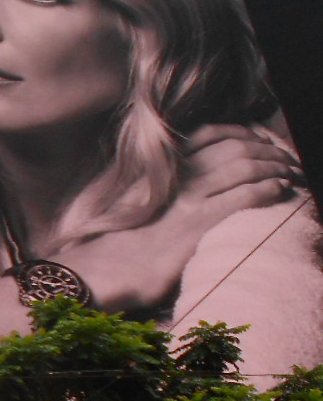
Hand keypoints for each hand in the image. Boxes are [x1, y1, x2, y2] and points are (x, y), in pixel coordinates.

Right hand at [56, 121, 299, 312]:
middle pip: (236, 147)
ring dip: (276, 167)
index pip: (210, 133)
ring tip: (290, 174)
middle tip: (287, 160)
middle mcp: (177, 174)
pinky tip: (279, 190)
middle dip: (269, 150)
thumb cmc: (124, 241)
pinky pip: (246, 194)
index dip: (243, 131)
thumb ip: (165, 183)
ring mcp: (190, 196)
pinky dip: (269, 189)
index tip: (261, 139)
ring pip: (246, 167)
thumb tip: (192, 180)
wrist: (109, 269)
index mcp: (162, 166)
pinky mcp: (201, 220)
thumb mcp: (139, 199)